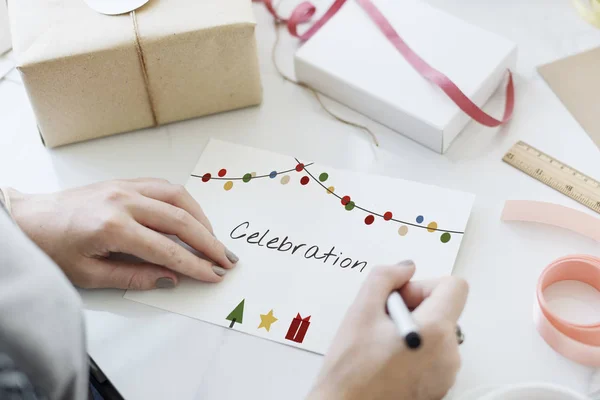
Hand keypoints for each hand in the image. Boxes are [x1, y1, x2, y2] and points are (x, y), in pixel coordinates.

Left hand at [6, 179, 238, 289]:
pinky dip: (184, 202)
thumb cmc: (52, 248)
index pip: (166, 250)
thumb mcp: (89, 274)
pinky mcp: (125, 181)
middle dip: (208, 242)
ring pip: (178, 197)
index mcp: (113, 227)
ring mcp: (125, 187)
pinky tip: (192, 217)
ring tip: (213, 240)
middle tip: (225, 259)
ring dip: (201, 218)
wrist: (28, 219)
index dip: (194, 265)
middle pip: (180, 220)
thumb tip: (169, 278)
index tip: (212, 275)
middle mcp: (123, 201)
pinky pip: (164, 187)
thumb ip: (133, 276)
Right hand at [308, 262, 467, 399]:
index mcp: (435, 331)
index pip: (454, 286)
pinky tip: (387, 359)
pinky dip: (415, 350)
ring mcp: (446, 375)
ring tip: (381, 343)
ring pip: (438, 332)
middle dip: (414, 307)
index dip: (424, 285)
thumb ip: (384, 278)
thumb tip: (405, 269)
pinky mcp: (438, 388)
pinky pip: (434, 355)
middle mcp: (449, 355)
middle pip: (444, 309)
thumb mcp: (360, 311)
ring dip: (413, 328)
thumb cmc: (350, 371)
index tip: (401, 298)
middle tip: (382, 321)